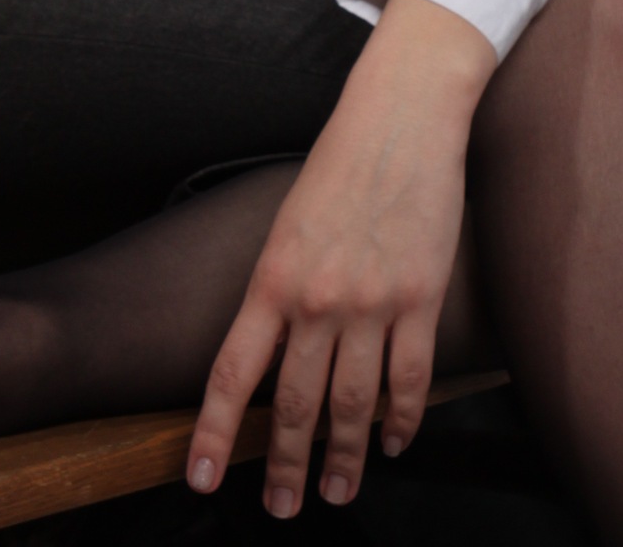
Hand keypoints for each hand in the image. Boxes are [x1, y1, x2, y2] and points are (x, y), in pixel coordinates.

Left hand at [186, 0, 495, 518]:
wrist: (401, 116)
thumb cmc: (341, 163)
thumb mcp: (288, 224)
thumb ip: (278, 289)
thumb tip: (270, 352)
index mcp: (273, 276)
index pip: (232, 372)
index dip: (212, 432)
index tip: (200, 477)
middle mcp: (318, 298)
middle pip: (294, 404)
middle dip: (283, 464)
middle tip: (281, 507)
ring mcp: (373, 301)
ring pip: (353, 406)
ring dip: (344, 458)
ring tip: (336, 491)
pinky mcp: (421, 297)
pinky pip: (410, 379)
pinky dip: (402, 421)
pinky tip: (396, 441)